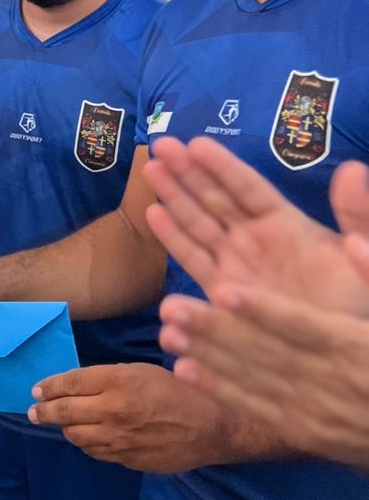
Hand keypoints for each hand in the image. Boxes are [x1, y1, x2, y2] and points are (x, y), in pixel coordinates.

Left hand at [27, 361, 255, 470]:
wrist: (215, 425)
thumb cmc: (182, 388)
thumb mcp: (144, 370)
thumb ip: (110, 378)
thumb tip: (78, 385)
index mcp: (116, 381)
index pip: (69, 383)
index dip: (49, 386)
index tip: (36, 389)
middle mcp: (112, 411)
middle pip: (64, 412)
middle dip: (43, 411)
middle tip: (33, 411)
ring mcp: (118, 439)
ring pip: (76, 436)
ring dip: (64, 429)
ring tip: (59, 424)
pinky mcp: (128, 459)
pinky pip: (96, 452)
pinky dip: (87, 444)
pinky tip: (87, 438)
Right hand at [144, 136, 368, 313]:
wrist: (343, 357)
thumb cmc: (359, 305)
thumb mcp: (363, 255)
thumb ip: (356, 214)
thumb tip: (352, 168)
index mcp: (287, 225)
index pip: (248, 188)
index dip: (222, 166)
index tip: (195, 142)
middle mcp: (255, 240)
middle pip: (215, 199)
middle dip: (187, 172)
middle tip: (160, 145)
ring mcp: (237, 266)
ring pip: (199, 224)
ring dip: (174, 197)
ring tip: (150, 170)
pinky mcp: (222, 295)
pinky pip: (194, 262)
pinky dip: (174, 239)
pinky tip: (154, 215)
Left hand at [159, 287, 368, 464]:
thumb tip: (352, 243)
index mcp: (354, 346)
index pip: (304, 326)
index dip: (262, 309)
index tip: (224, 289)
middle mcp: (330, 382)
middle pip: (265, 352)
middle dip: (215, 329)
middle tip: (170, 307)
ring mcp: (315, 413)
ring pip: (253, 380)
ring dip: (207, 357)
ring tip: (167, 334)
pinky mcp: (304, 433)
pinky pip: (256, 410)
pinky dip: (219, 392)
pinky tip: (184, 372)